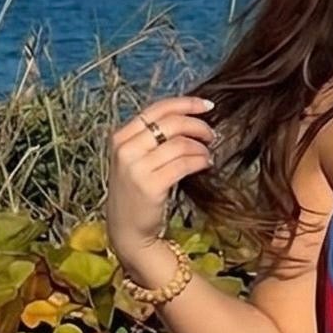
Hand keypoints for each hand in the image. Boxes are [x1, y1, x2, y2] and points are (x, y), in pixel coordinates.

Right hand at [105, 93, 215, 271]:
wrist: (127, 229)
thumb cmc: (136, 191)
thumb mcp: (135, 158)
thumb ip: (152, 137)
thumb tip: (189, 117)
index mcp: (121, 136)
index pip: (157, 109)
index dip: (186, 104)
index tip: (207, 106)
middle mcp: (125, 149)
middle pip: (171, 123)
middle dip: (198, 126)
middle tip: (211, 135)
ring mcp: (136, 168)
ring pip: (180, 144)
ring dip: (201, 147)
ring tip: (207, 154)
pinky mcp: (150, 186)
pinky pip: (184, 164)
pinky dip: (200, 161)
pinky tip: (205, 164)